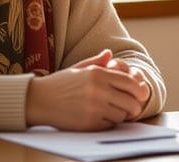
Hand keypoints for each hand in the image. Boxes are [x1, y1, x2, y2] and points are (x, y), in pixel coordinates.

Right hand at [25, 49, 150, 129]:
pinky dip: (108, 123)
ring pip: (122, 115)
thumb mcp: (79, 68)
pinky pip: (109, 125)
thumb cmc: (59, 84)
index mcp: (99, 74)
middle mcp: (99, 89)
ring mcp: (94, 107)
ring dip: (120, 115)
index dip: (139, 91)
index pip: (131, 83)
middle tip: (131, 108)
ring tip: (112, 112)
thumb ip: (97, 62)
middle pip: (131, 102)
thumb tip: (110, 54)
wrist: (39, 100)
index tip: (140, 95)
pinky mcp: (89, 122)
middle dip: (134, 106)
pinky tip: (100, 118)